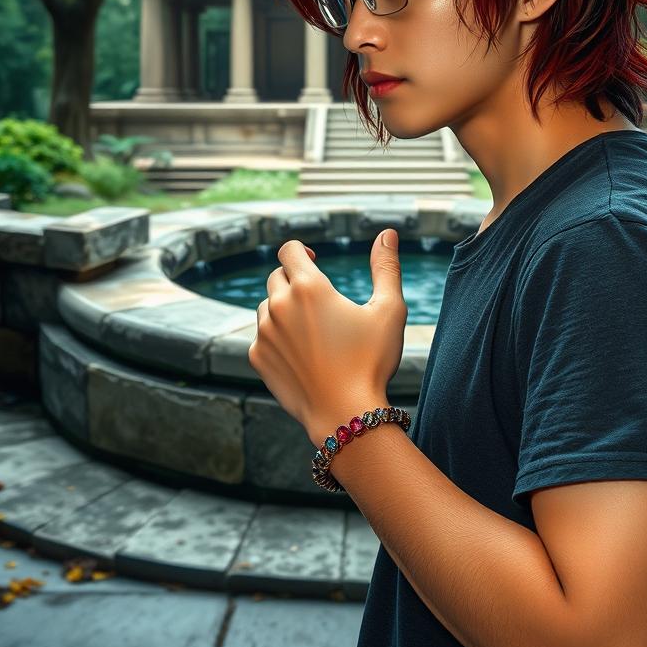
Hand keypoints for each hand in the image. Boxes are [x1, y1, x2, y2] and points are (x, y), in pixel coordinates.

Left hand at [247, 229, 406, 447]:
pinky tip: (301, 353)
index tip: (314, 258)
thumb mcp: (389, 310)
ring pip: (266, 306)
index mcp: (309, 287)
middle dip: (294, 279)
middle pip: (276, 276)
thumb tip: (388, 232)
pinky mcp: (257, 357)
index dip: (301, 250)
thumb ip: (386, 267)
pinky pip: (261, 335)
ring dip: (283, 308)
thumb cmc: (372, 361)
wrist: (346, 414)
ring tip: (311, 328)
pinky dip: (276, 337)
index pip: (289, 250)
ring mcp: (264, 333)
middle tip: (318, 299)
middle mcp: (279, 305)